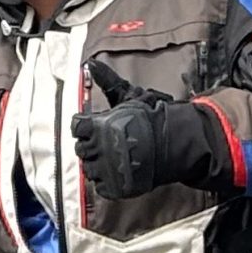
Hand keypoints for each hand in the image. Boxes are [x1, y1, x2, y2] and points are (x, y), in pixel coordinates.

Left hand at [71, 58, 220, 199]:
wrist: (174, 143)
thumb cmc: (150, 119)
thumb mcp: (128, 97)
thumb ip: (107, 82)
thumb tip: (90, 65)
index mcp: (96, 126)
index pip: (77, 127)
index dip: (84, 127)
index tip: (94, 127)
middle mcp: (98, 148)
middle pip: (81, 149)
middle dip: (92, 145)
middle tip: (107, 143)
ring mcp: (106, 169)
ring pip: (89, 169)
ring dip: (98, 164)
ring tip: (114, 157)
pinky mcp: (115, 187)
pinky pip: (100, 187)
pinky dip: (106, 181)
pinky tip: (117, 171)